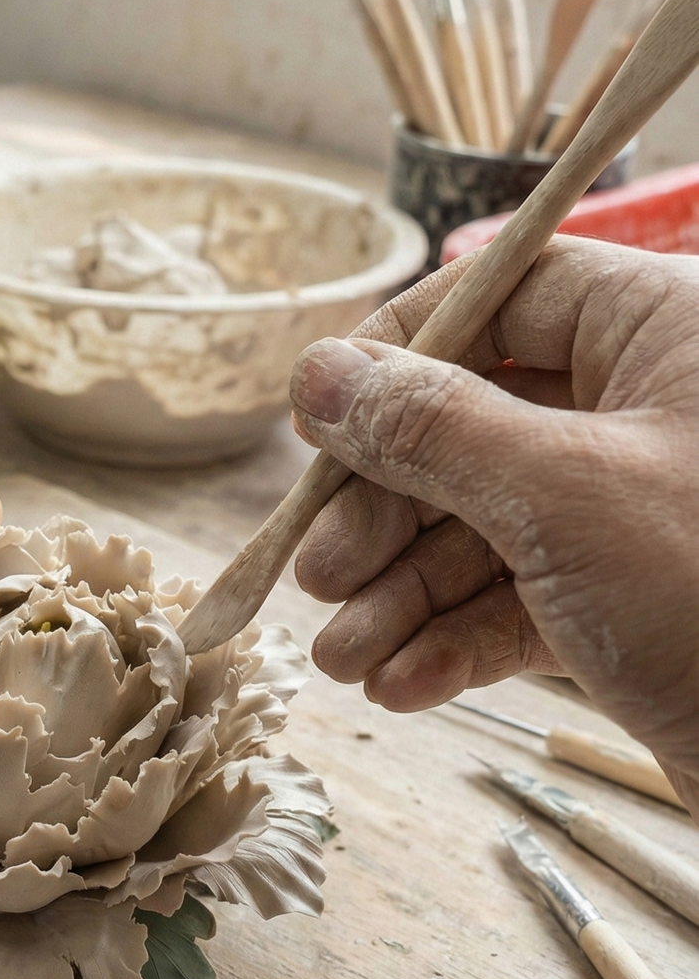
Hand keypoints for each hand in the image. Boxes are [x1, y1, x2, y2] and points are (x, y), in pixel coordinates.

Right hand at [286, 237, 698, 809]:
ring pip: (488, 524)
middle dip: (387, 508)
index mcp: (667, 334)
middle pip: (476, 422)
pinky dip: (454, 642)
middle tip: (320, 571)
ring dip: (402, 593)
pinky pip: (522, 600)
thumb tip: (319, 374)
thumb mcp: (563, 498)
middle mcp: (654, 411)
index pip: (508, 294)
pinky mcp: (636, 604)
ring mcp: (644, 512)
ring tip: (343, 657)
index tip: (316, 419)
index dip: (401, 351)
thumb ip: (433, 428)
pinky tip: (401, 684)